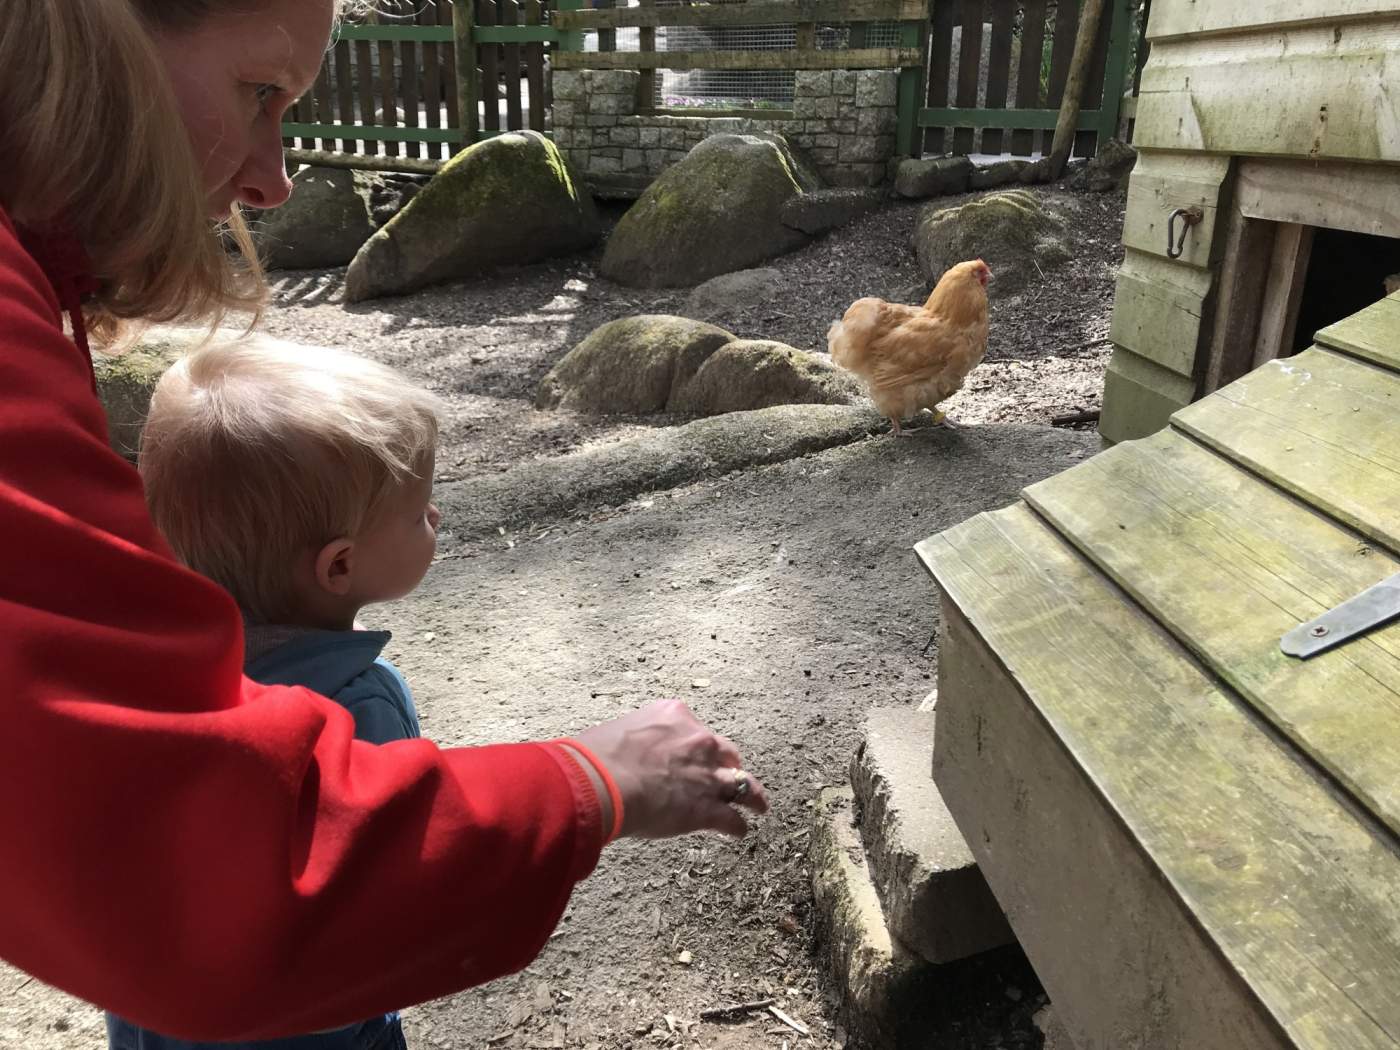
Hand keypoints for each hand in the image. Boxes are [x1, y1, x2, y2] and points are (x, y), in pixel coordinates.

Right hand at [574, 699, 768, 838]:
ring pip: (743, 784)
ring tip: (760, 806)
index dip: (694, 745)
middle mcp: (698, 740)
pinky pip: (732, 821)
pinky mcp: (707, 809)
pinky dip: (736, 828)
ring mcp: (707, 775)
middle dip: (726, 764)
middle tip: (726, 776)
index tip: (690, 755)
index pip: (694, 728)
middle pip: (725, 751)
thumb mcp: (617, 733)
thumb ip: (633, 742)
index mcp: (674, 715)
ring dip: (754, 796)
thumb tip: (620, 756)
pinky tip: (737, 833)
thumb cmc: (595, 757)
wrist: (601, 781)